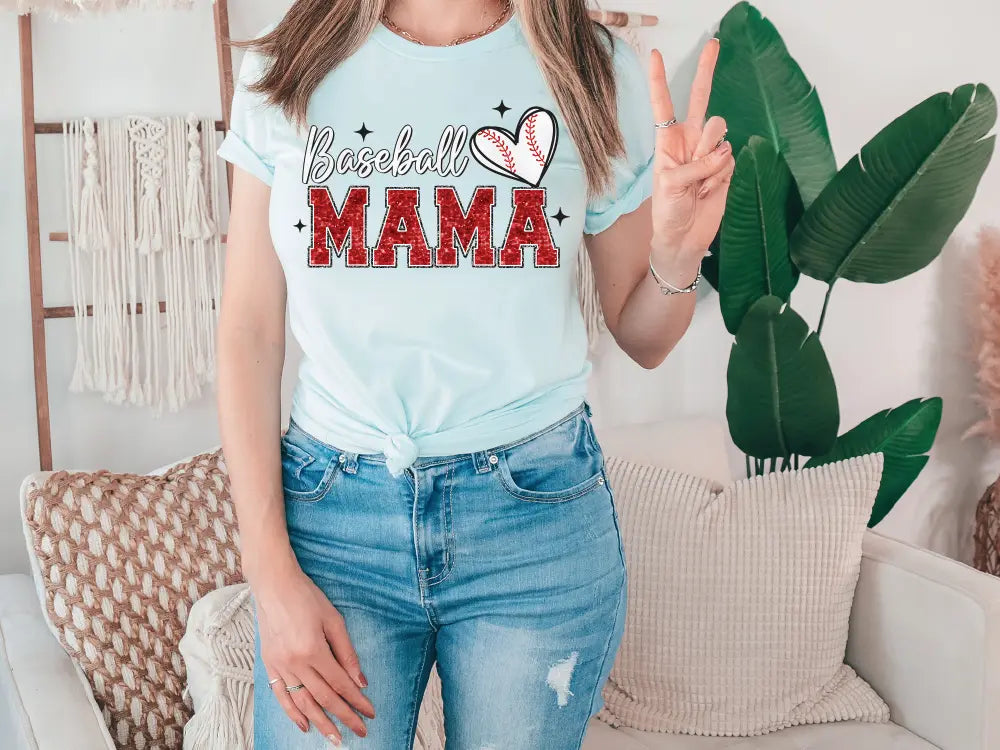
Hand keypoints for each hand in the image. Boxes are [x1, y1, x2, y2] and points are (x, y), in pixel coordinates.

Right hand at [255, 566, 375, 742]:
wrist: (274, 586)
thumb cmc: (307, 598)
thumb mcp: (334, 620)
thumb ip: (347, 653)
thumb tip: (360, 681)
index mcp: (314, 650)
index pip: (341, 684)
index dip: (357, 701)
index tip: (370, 713)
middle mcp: (295, 663)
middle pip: (324, 698)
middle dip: (344, 717)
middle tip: (360, 732)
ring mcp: (280, 666)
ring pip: (303, 703)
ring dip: (321, 723)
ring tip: (335, 738)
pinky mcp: (269, 665)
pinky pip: (281, 695)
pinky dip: (293, 713)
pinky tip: (305, 725)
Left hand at [648, 40, 734, 259]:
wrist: (684, 237)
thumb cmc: (668, 211)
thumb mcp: (670, 185)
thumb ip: (694, 165)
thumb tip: (722, 153)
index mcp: (667, 139)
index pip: (663, 104)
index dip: (659, 80)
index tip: (655, 54)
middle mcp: (688, 139)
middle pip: (702, 99)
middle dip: (707, 70)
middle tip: (715, 42)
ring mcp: (709, 151)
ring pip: (719, 132)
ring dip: (709, 158)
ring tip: (698, 182)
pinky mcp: (726, 165)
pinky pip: (729, 159)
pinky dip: (719, 176)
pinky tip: (709, 190)